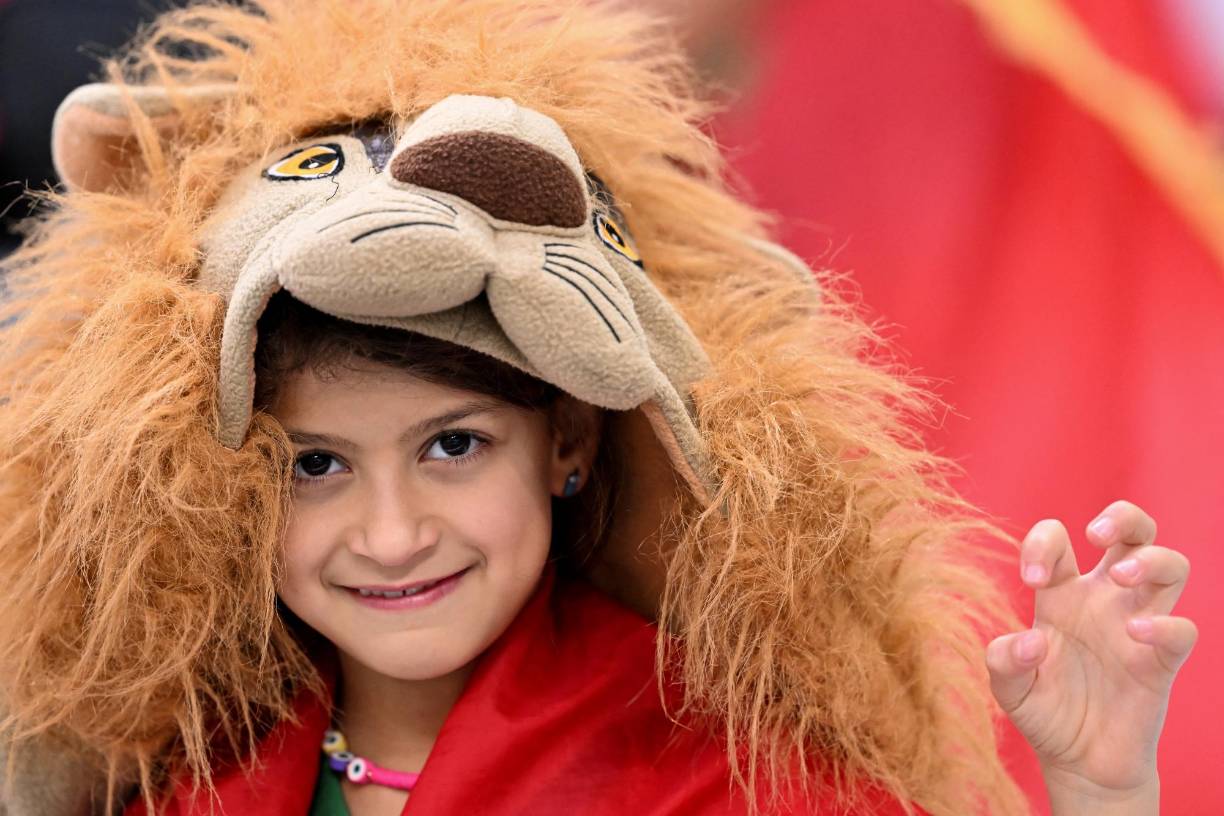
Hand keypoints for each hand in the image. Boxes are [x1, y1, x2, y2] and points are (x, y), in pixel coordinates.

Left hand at [985, 501, 1195, 808]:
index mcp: (1061, 595)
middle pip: (1133, 532)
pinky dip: (1165, 625)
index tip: (1031, 578)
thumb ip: (1003, 661)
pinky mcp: (1161, 662)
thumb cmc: (1044, 713)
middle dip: (1122, 517)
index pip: (1058, 541)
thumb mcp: (1009, 689)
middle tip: (1096, 534)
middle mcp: (1103, 601)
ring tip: (1121, 576)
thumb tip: (1033, 641)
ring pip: (1170, 566)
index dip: (1043, 544)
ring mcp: (1136, 626)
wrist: (1078, 763)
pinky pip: (1183, 629)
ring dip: (1151, 558)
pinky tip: (1136, 634)